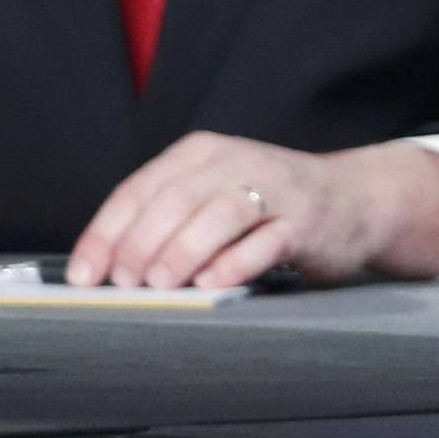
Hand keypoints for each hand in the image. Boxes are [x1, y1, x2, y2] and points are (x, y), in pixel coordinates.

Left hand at [67, 132, 438, 289]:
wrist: (352, 199)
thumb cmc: (267, 204)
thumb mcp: (212, 196)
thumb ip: (168, 220)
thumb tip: (109, 268)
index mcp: (201, 153)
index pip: (140, 189)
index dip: (107, 233)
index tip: (86, 274)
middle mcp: (234, 162)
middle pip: (175, 199)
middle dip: (141, 244)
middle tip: (124, 283)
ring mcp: (273, 188)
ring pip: (219, 214)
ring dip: (184, 250)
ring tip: (161, 284)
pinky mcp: (305, 219)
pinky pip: (267, 240)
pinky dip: (236, 262)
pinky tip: (214, 283)